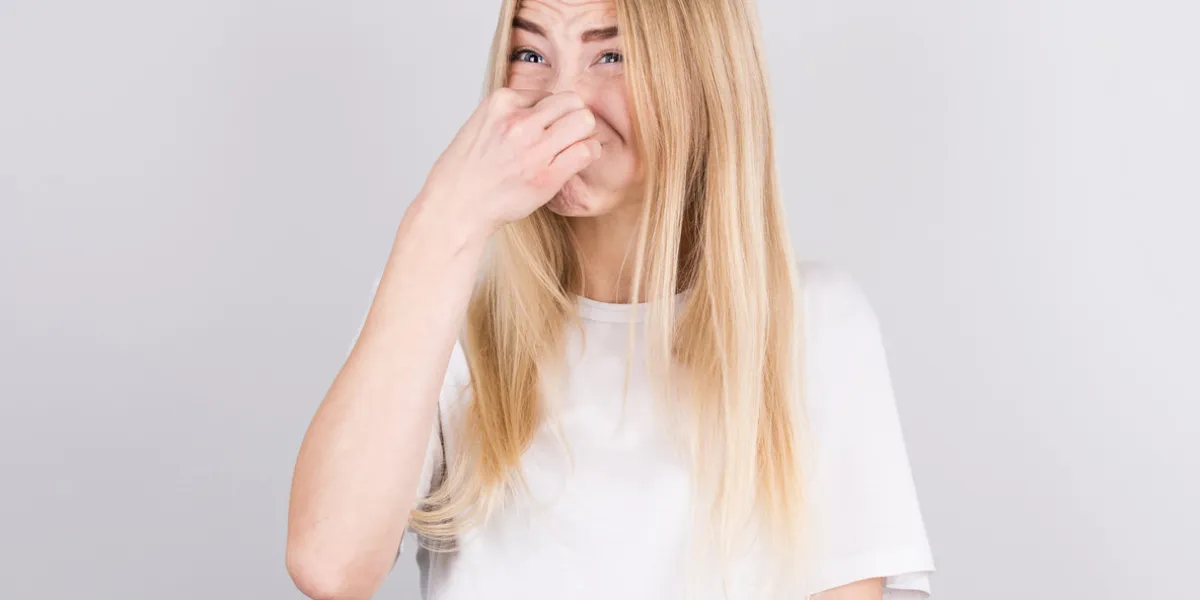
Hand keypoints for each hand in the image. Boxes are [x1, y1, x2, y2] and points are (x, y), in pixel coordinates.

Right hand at [418, 88, 600, 237]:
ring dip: (583, 135)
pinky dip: (587, 155)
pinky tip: (573, 164)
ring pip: (585, 121)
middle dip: (573, 118)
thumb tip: (545, 108)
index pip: (547, 94)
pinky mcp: (546, 175)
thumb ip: (512, 112)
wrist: (456, 206)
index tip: (539, 133)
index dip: (549, 114)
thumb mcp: (482, 124)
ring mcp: (533, 148)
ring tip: (569, 150)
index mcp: (501, 102)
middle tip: (564, 138)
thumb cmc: (468, 171)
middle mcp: (518, 121)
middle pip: (573, 101)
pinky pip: (587, 150)